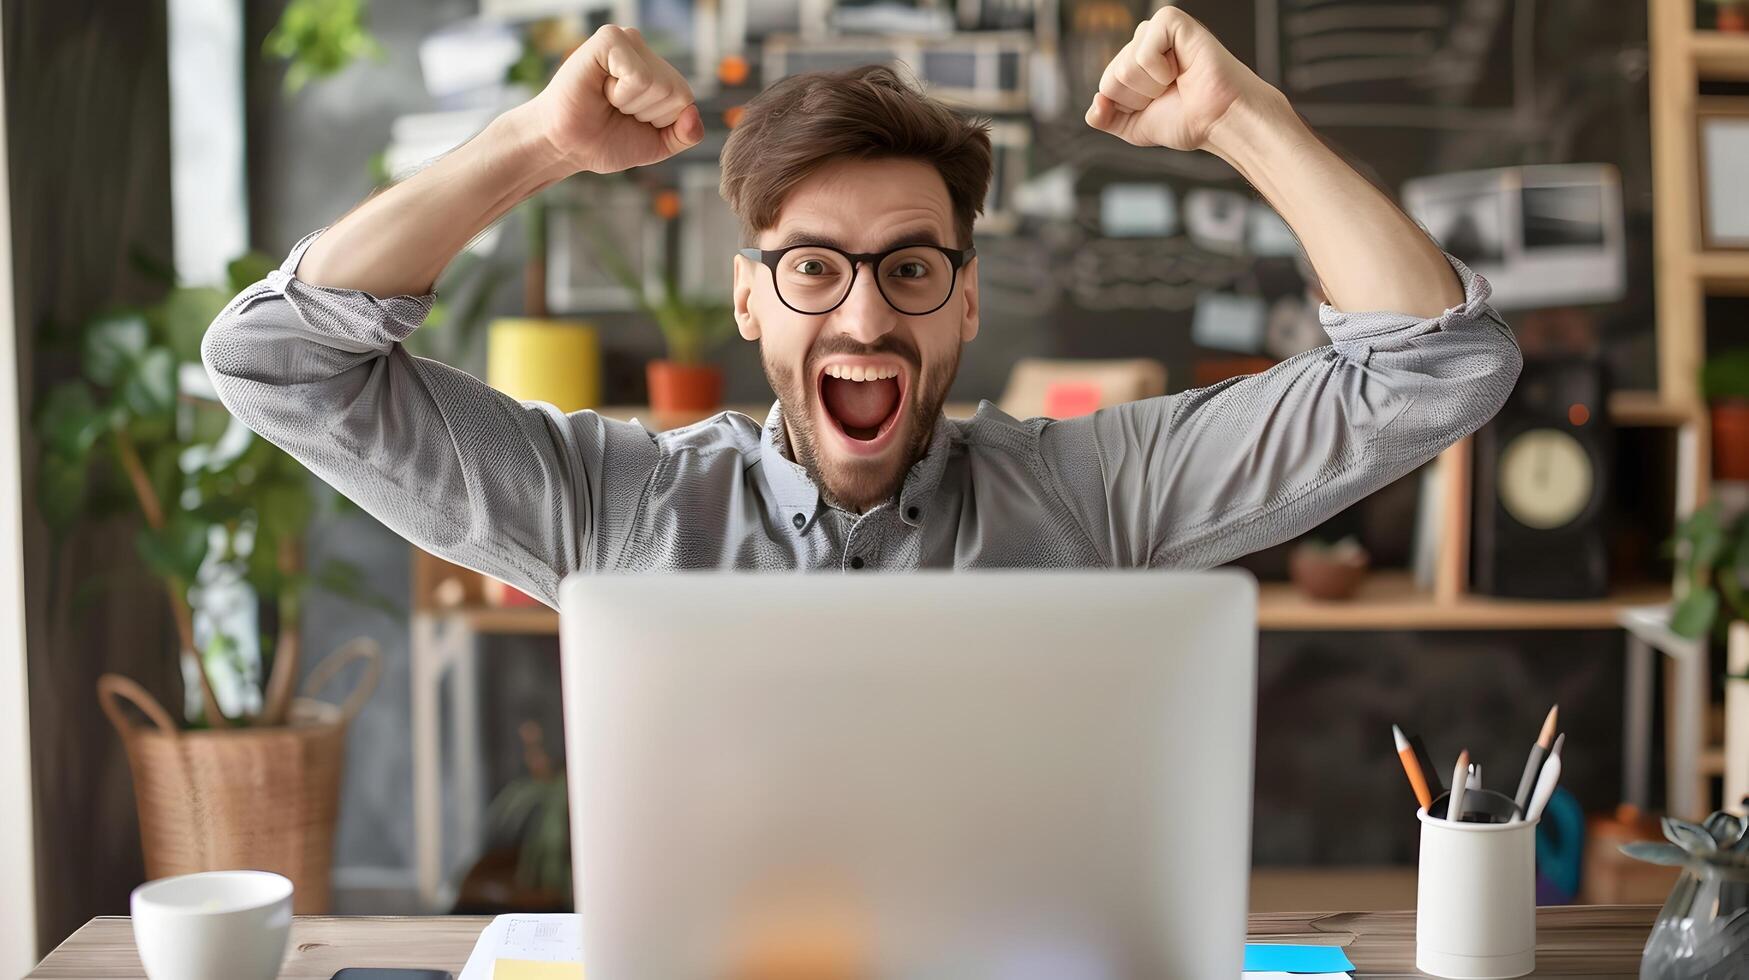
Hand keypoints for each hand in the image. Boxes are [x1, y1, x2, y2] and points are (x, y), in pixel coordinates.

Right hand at [530, 24, 703, 174]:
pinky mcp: (608, 40)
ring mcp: (626, 41)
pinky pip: (639, 77)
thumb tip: (694, 115)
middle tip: (615, 110)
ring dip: (630, 105)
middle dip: (646, 114)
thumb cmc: (604, 141)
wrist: (566, 147)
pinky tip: (601, 89)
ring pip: (658, 86)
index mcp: (658, 71)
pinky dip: (621, 94)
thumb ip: (684, 135)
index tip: (629, 119)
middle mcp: (644, 51)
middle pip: (676, 93)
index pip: (685, 100)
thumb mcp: (656, 144)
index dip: (659, 122)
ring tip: (607, 100)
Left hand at [1084, 8, 1281, 153]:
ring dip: (1152, 86)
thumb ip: (1107, 119)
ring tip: (1178, 80)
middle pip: (1112, 78)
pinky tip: (1182, 68)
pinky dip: (1160, 69)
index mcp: (1133, 64)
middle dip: (1139, 98)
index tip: (1159, 104)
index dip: (1130, 106)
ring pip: (1125, 67)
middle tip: (1171, 93)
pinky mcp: (1172, 23)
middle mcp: (1143, 44)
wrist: (1218, 121)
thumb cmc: (1188, 120)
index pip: (1106, 87)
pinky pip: (1143, 51)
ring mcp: (1157, 32)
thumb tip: (1093, 107)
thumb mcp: (1135, 127)